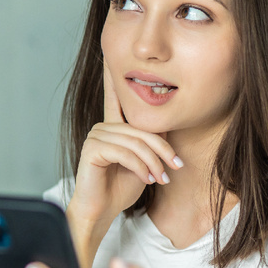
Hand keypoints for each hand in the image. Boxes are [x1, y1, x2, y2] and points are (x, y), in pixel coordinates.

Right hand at [67, 58, 181, 227]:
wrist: (102, 211)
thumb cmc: (122, 187)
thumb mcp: (145, 162)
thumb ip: (152, 143)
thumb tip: (168, 128)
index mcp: (114, 126)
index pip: (117, 98)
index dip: (114, 77)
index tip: (113, 57)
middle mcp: (103, 126)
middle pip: (141, 128)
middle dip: (162, 150)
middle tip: (175, 168)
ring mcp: (95, 136)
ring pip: (135, 141)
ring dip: (153, 162)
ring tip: (161, 178)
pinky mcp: (92, 149)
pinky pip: (124, 152)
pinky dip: (140, 167)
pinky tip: (146, 179)